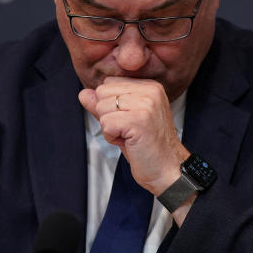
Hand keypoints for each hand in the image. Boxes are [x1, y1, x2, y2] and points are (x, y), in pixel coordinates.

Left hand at [79, 77, 188, 194]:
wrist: (168, 169)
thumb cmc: (148, 147)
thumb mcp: (124, 120)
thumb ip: (104, 104)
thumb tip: (83, 93)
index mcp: (149, 86)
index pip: (109, 83)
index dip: (111, 106)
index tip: (129, 121)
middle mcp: (150, 91)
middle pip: (102, 92)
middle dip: (108, 115)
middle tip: (129, 130)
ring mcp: (145, 104)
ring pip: (102, 108)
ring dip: (110, 128)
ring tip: (130, 136)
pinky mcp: (138, 120)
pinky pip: (106, 124)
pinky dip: (111, 137)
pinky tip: (129, 142)